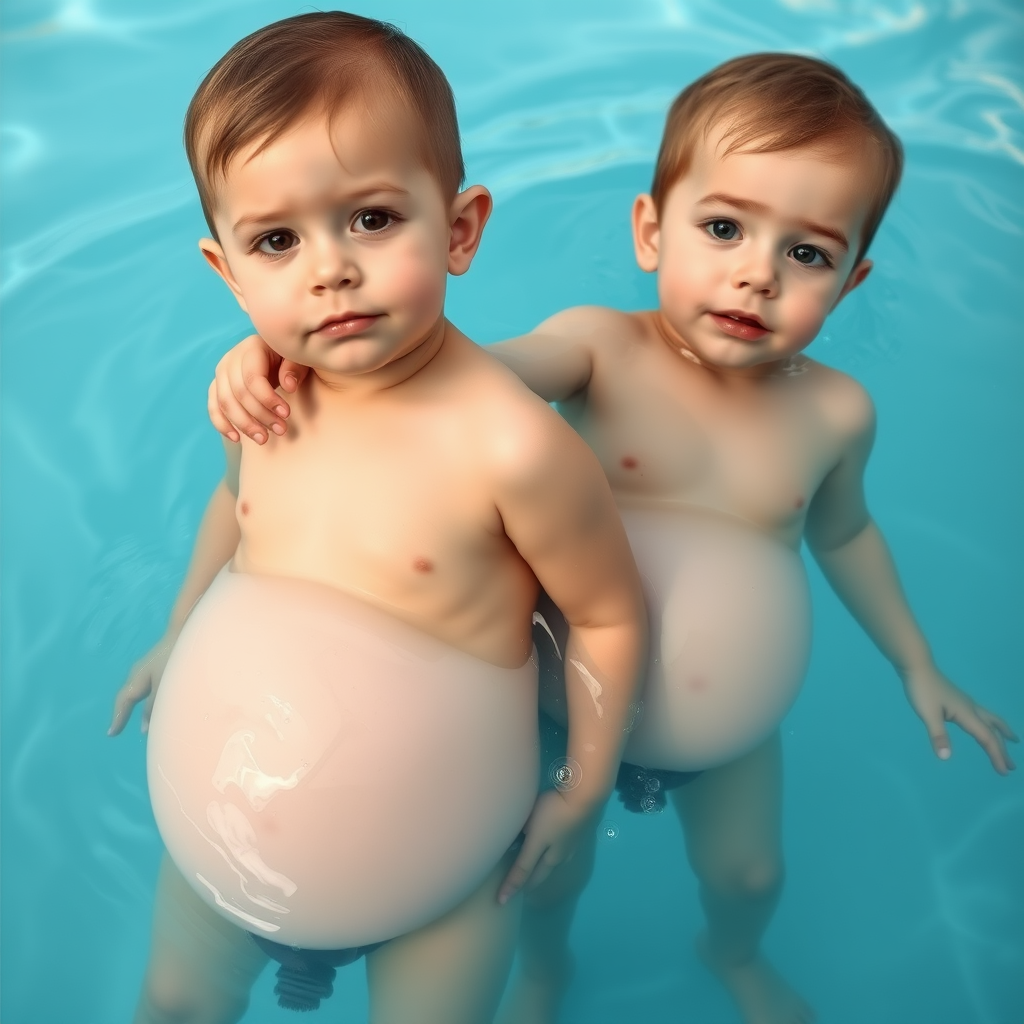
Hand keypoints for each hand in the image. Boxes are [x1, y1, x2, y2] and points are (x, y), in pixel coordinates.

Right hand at [108, 633, 177, 735]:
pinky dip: (151, 698)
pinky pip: (151, 685)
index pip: (124, 701)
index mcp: (137, 676)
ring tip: (145, 723)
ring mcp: (151, 665)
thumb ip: (154, 705)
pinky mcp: (163, 663)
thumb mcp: (164, 686)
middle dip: (125, 711)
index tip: (111, 734)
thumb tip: (145, 725)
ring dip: (141, 706)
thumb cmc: (176, 660)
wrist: (190, 631)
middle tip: (119, 728)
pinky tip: (159, 703)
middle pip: (129, 695)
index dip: (118, 717)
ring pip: (141, 690)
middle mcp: (140, 671)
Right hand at [207, 334, 307, 443]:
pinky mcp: (217, 386)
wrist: (275, 355)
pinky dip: (222, 424)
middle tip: (281, 430)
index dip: (268, 399)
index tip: (286, 414)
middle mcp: (231, 359)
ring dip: (244, 425)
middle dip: (260, 416)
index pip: (253, 378)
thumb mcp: (297, 358)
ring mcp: (221, 373)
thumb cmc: (289, 358)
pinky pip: (214, 407)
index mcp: (251, 348)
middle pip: (239, 393)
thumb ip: (294, 368)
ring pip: (225, 403)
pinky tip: (237, 439)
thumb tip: (288, 385)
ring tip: (264, 439)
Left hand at [497, 789, 600, 903]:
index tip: (501, 901)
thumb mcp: (533, 832)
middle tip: (520, 890)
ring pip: (554, 862)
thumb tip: (511, 853)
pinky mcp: (579, 832)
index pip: (525, 874)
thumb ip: (522, 846)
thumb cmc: (553, 814)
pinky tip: (556, 850)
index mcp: (546, 857)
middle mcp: (560, 855)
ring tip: (535, 873)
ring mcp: (571, 844)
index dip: (512, 886)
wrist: (585, 798)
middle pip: (542, 872)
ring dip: (543, 870)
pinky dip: (555, 856)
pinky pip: (564, 850)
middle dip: (530, 882)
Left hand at [902, 663, 1017, 773]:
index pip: (987, 738)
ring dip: (1002, 733)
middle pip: (993, 731)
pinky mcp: (958, 700)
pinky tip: (982, 725)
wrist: (916, 665)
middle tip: (1012, 767)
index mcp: (967, 713)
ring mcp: (965, 702)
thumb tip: (946, 757)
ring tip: (1013, 741)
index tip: (1005, 772)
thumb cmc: (921, 689)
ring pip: (991, 720)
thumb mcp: (928, 714)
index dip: (997, 756)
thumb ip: (938, 736)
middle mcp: (971, 708)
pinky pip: (981, 715)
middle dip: (1002, 749)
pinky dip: (990, 724)